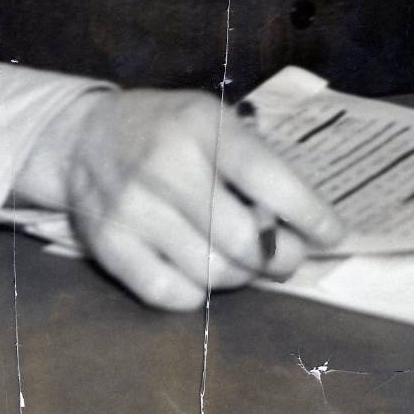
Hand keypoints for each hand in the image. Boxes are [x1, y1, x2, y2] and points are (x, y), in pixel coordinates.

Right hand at [15, 89, 344, 309]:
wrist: (82, 137)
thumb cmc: (167, 129)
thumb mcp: (210, 119)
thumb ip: (251, 161)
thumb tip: (302, 221)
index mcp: (201, 125)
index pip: (267, 177)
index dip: (307, 212)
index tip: (332, 234)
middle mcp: (166, 166)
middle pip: (243, 238)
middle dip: (280, 257)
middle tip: (289, 258)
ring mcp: (133, 208)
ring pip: (210, 272)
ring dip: (241, 277)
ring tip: (247, 264)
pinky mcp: (108, 245)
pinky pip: (169, 294)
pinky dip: (196, 293)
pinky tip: (201, 273)